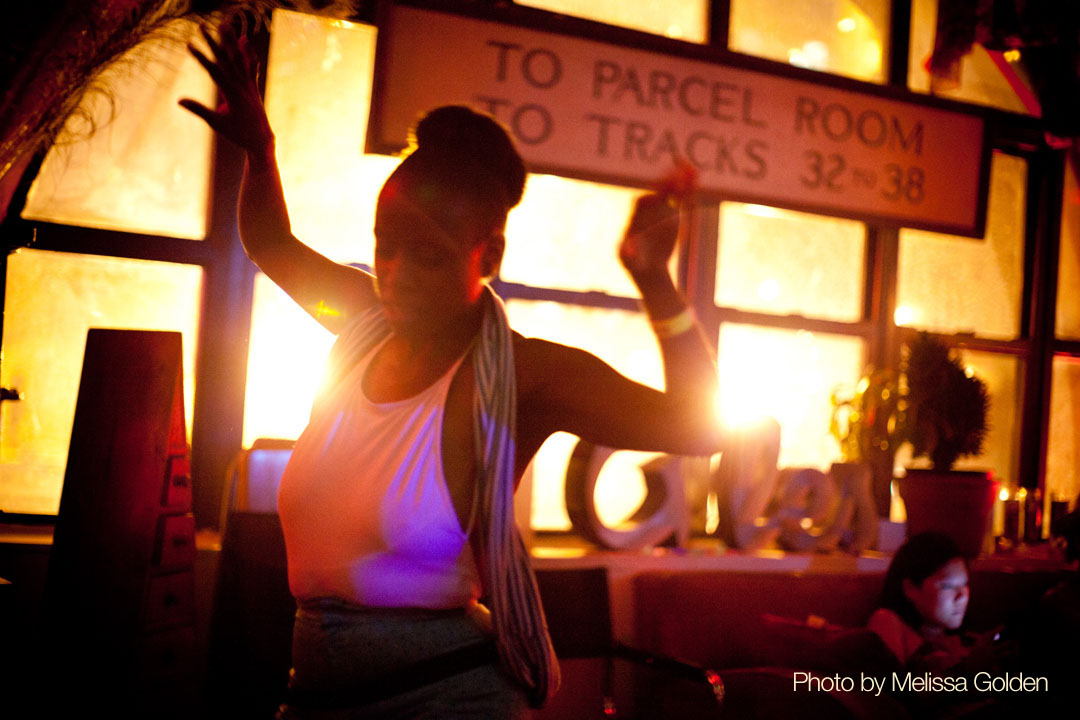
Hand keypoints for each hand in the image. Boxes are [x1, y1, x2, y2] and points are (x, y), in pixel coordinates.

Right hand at [178, 20, 273, 156]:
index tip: (188, 45)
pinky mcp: (253, 86)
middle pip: (226, 59)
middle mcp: (242, 85)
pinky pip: (251, 66)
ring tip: (223, 24)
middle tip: (201, 26)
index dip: (201, 57)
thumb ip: (199, 110)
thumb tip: (179, 100)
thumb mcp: (217, 123)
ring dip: (231, 40)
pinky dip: (248, 53)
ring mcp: (249, 84)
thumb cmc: (238, 133)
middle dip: (213, 41)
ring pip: (239, 58)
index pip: (214, 71)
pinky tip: (243, 40)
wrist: (261, 139)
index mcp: (232, 94)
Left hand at [619, 163, 696, 278]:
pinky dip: (690, 191)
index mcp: (636, 216)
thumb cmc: (634, 262)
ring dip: (681, 181)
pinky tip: (696, 179)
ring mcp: (662, 210)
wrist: (647, 267)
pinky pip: (682, 201)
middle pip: (657, 192)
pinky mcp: (675, 215)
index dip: (651, 198)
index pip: (642, 203)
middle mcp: (648, 210)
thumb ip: (627, 253)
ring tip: (692, 169)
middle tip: (678, 174)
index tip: (659, 197)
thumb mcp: (629, 260)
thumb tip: (627, 250)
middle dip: (667, 184)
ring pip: (672, 193)